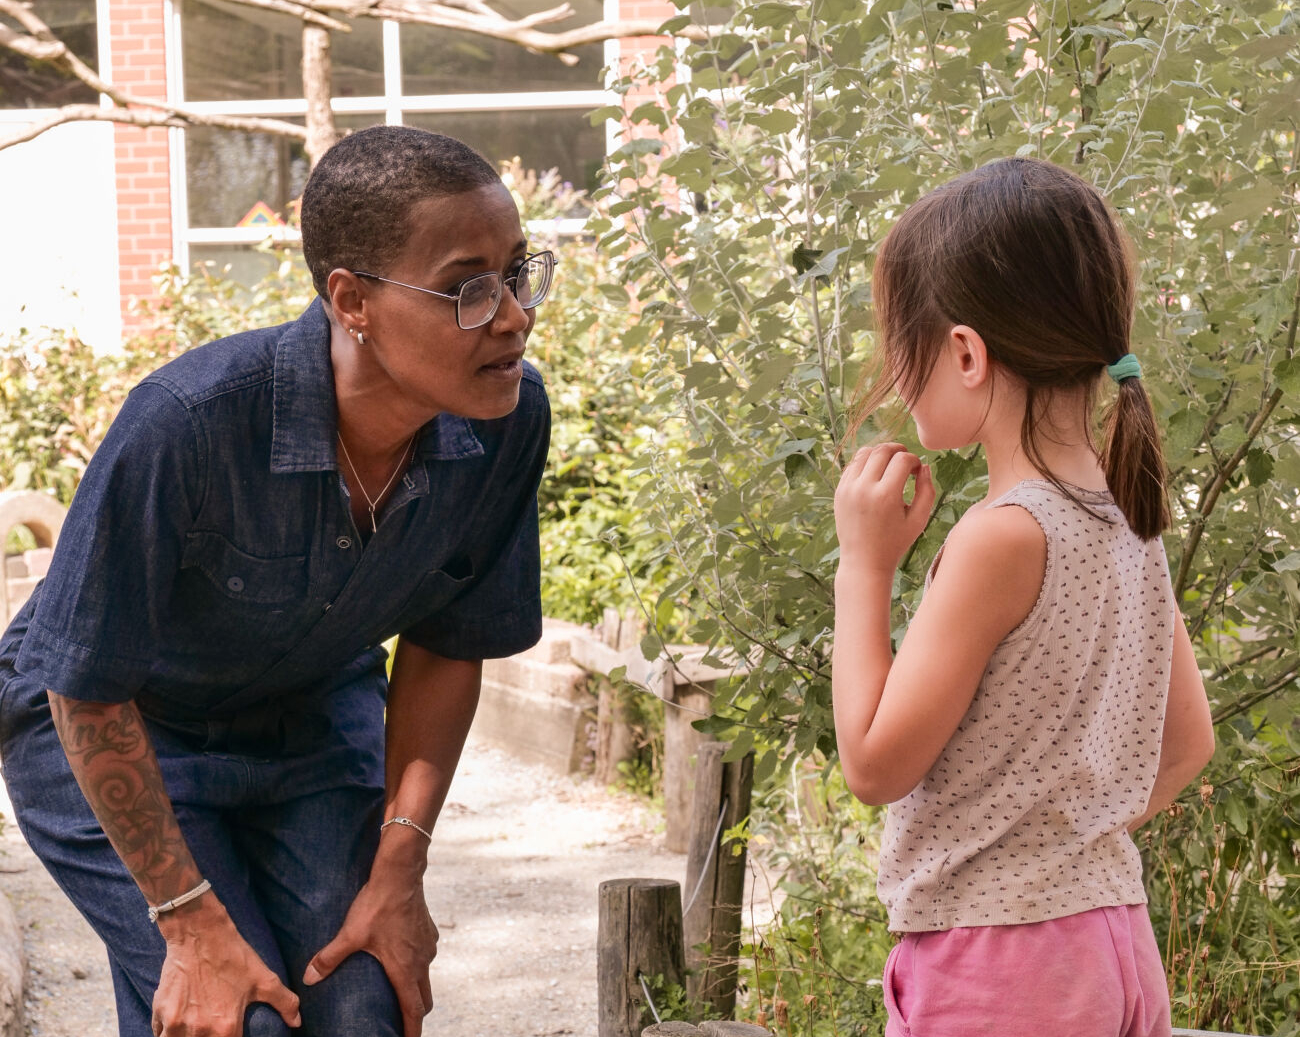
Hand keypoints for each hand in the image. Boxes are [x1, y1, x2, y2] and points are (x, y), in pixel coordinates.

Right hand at [152, 895, 300, 1036]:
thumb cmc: (233, 956)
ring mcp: (175, 1024)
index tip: (230, 1033)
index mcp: (226, 1028)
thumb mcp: (264, 978)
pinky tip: (178, 1024)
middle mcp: (199, 1031)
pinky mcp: (160, 1013)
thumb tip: (297, 1022)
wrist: (199, 932)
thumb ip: (284, 1002)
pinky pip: (160, 1034)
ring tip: (195, 1030)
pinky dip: (167, 1033)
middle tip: (212, 1027)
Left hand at [303, 852, 437, 1036]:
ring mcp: (428, 946)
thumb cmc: (377, 905)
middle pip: (424, 999)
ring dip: (415, 987)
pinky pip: (425, 956)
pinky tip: (400, 955)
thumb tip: (308, 978)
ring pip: (426, 976)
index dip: (412, 1031)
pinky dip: (416, 964)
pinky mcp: (429, 931)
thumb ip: (329, 958)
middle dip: (415, 1014)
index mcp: (405, 969)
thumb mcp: (350, 934)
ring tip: (397, 989)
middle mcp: (421, 961)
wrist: (401, 874)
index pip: (414, 1010)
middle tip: (401, 1023)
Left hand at [834, 443, 934, 574]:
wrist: (864, 561)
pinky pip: (852, 465)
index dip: (914, 460)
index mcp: (886, 496)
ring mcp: (848, 489)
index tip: (917, 470)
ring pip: (864, 453)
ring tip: (890, 461)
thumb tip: (924, 466)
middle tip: (905, 458)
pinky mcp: (839, 491)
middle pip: (882, 451)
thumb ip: (927, 490)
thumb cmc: (895, 542)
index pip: (902, 459)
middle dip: (897, 449)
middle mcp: (864, 488)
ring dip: (880, 452)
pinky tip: (875, 470)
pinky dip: (865, 462)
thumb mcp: (919, 519)